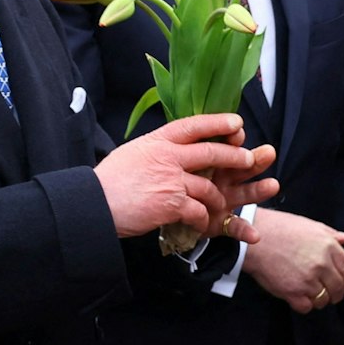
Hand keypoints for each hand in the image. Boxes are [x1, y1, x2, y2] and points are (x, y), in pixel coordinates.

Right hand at [95, 114, 277, 237]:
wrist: (94, 204)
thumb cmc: (109, 181)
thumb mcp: (132, 153)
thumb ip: (156, 150)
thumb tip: (169, 148)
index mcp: (157, 141)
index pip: (193, 125)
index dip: (217, 121)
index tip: (237, 122)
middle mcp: (167, 157)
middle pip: (211, 152)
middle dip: (234, 156)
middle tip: (249, 159)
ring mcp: (171, 180)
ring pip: (208, 186)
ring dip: (217, 198)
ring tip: (219, 206)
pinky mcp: (172, 203)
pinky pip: (198, 211)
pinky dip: (201, 219)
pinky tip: (199, 223)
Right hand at [242, 209, 343, 313]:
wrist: (253, 238)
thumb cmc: (279, 228)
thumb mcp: (309, 225)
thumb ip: (330, 234)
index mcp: (329, 247)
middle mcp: (321, 264)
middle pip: (339, 289)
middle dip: (336, 294)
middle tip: (329, 293)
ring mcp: (307, 279)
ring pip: (323, 300)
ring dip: (319, 300)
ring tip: (311, 293)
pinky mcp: (292, 292)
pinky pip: (307, 307)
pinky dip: (305, 305)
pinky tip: (299, 297)